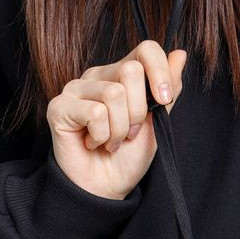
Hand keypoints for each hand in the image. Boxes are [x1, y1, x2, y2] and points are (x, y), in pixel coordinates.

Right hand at [46, 39, 186, 200]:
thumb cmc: (129, 154)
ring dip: (119, 129)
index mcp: (122, 72)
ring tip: (110, 140)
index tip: (164, 100)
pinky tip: (92, 142)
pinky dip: (101, 135)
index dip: (160, 72)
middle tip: (129, 132)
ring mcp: (76, 88)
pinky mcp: (59, 106)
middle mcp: (99, 75)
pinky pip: (94, 113)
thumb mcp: (157, 120)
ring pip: (113, 94)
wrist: (106, 188)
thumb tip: (180, 53)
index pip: (146, 49)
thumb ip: (169, 87)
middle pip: (131, 70)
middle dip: (138, 110)